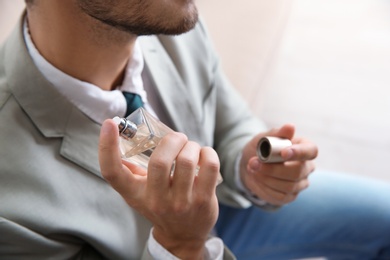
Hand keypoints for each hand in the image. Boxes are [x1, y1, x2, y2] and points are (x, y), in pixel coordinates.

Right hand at [99, 119, 219, 258]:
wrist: (182, 236)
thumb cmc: (159, 205)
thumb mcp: (138, 193)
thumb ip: (129, 169)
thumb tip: (119, 137)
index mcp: (134, 193)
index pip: (113, 172)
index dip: (107, 146)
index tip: (110, 124)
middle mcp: (156, 200)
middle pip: (159, 161)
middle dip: (172, 140)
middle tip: (177, 138)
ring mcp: (180, 202)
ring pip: (186, 160)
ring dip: (191, 146)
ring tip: (191, 148)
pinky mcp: (203, 200)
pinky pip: (209, 166)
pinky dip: (208, 153)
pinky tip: (204, 155)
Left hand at [239, 124, 317, 205]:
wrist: (251, 164)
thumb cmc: (262, 148)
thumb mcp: (265, 138)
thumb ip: (277, 134)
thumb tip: (290, 127)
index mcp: (305, 148)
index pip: (311, 151)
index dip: (299, 153)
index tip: (283, 153)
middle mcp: (307, 167)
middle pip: (297, 172)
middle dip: (273, 169)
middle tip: (253, 162)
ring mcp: (300, 183)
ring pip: (289, 186)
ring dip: (266, 178)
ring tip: (251, 168)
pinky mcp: (290, 196)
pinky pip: (280, 196)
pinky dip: (264, 188)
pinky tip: (256, 178)